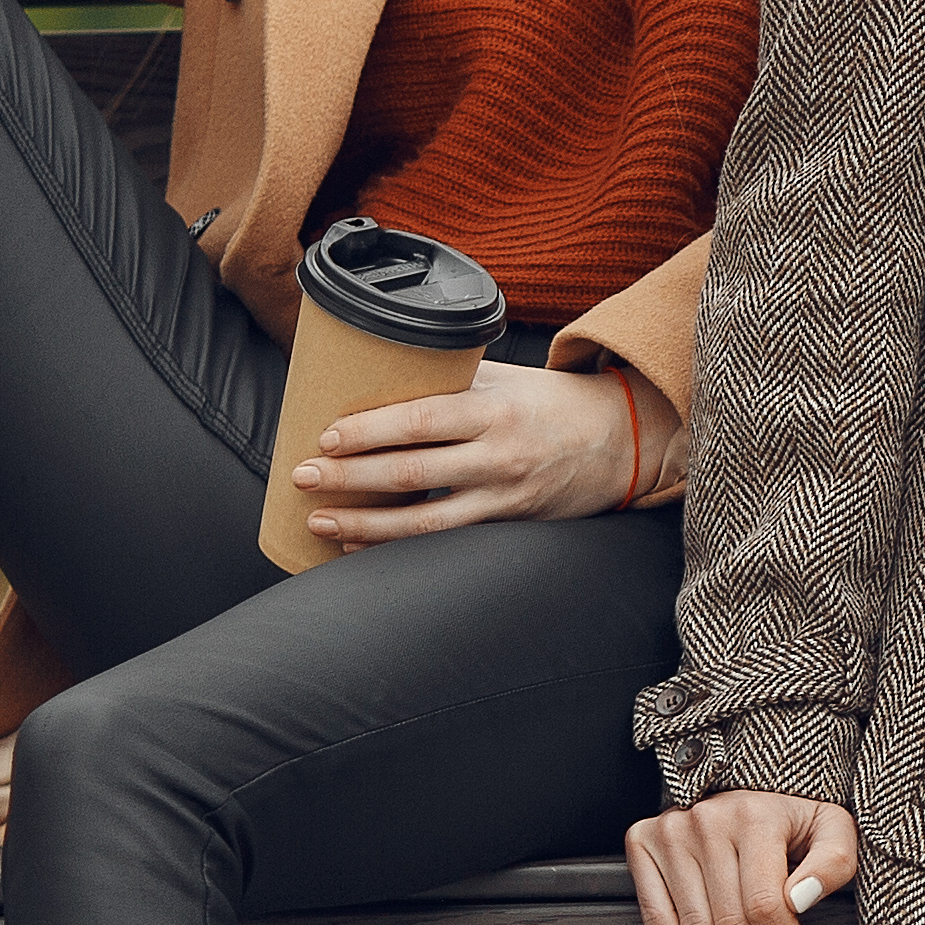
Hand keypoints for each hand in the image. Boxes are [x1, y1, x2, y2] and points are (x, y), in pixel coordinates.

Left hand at [293, 360, 654, 540]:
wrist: (622, 440)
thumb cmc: (552, 401)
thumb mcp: (505, 378)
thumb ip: (449, 382)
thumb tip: (376, 376)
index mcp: (494, 408)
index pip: (421, 419)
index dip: (369, 430)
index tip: (326, 435)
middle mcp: (499, 455)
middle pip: (411, 471)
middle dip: (350, 477)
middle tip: (303, 476)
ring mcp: (505, 496)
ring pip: (424, 520)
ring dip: (365, 524)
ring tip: (320, 521)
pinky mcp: (509, 525)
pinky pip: (445, 541)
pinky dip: (399, 546)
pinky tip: (361, 548)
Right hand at [626, 789, 861, 924]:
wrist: (751, 781)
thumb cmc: (794, 814)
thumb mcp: (833, 828)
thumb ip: (835, 862)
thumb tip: (800, 899)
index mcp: (752, 815)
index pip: (765, 906)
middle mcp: (704, 821)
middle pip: (730, 923)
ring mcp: (668, 832)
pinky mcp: (643, 842)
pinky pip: (657, 919)